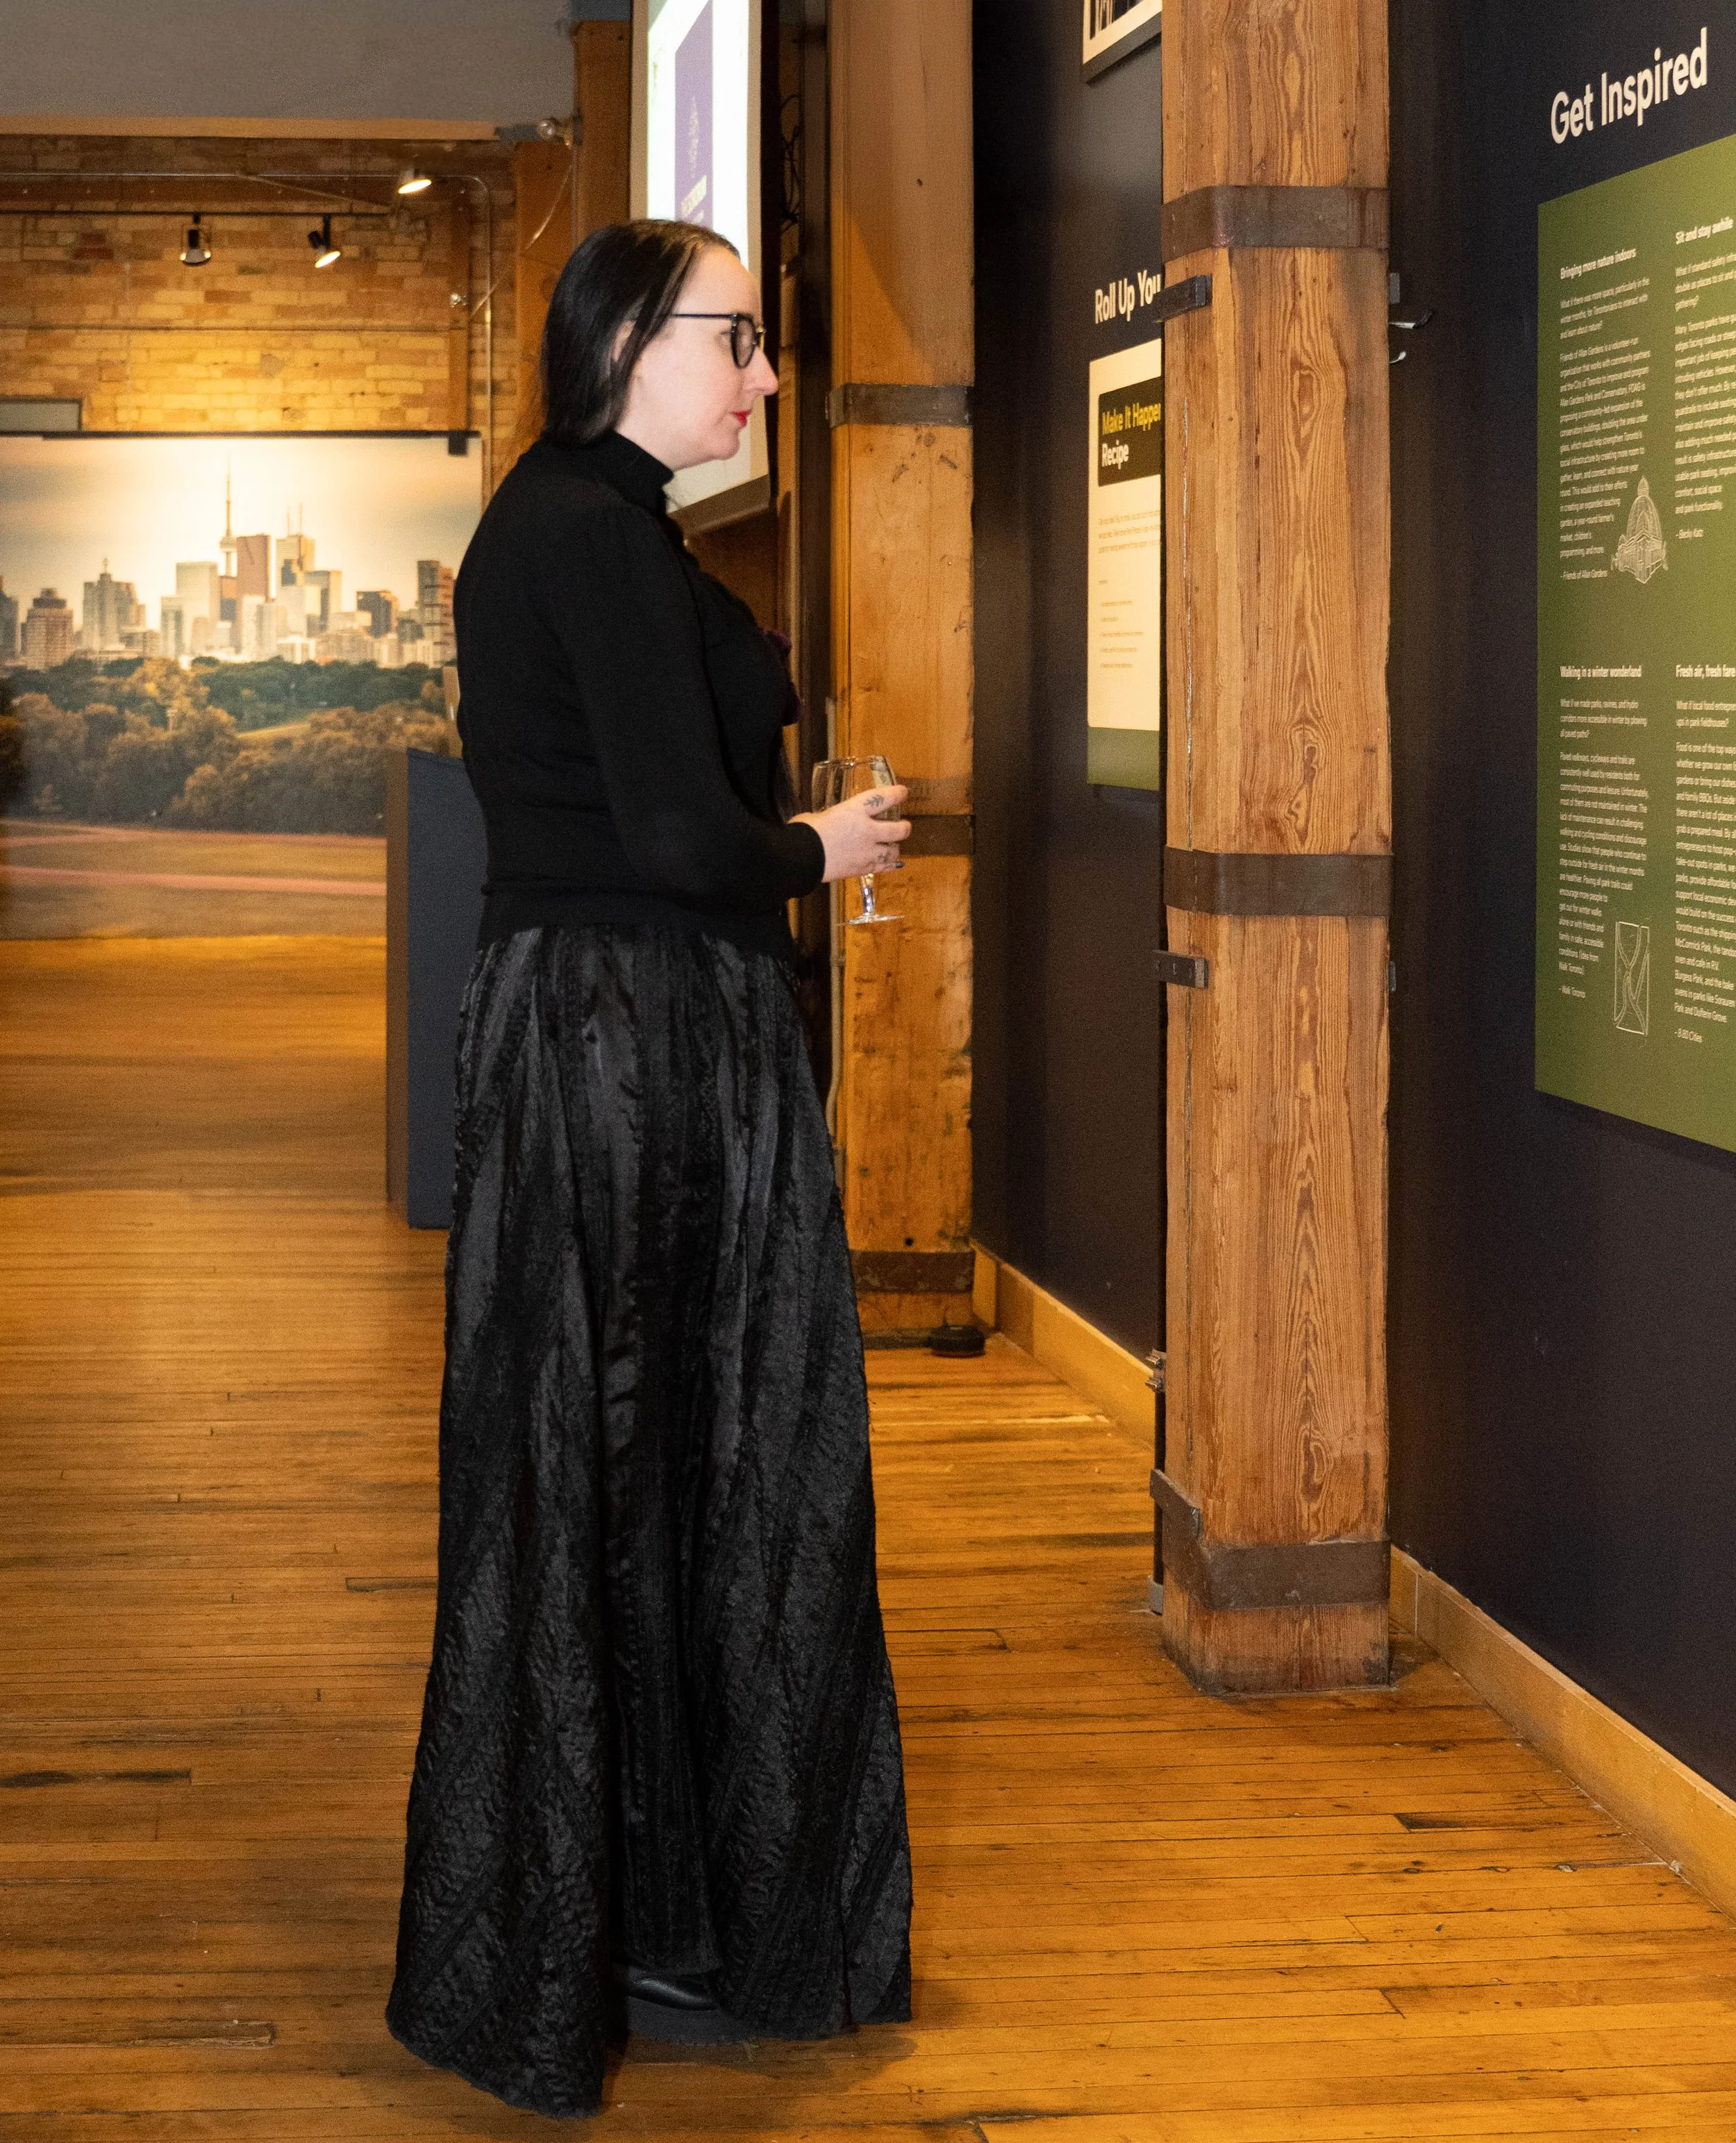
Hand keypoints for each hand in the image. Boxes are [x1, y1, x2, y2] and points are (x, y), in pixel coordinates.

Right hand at [793, 783, 910, 883]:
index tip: (903, 792)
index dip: (897, 794)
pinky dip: (889, 865)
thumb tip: (825, 821)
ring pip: (894, 851)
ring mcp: (867, 852)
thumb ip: (829, 818)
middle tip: (904, 827)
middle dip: (904, 828)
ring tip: (893, 848)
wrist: (801, 858)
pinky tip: (892, 864)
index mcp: (855, 810)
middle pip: (898, 830)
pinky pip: (883, 867)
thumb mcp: (818, 816)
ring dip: (895, 849)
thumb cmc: (805, 832)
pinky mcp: (863, 869)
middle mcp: (867, 830)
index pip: (884, 798)